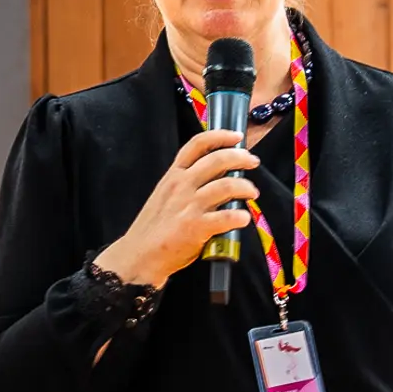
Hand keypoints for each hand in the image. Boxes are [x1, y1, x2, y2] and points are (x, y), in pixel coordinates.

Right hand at [97, 129, 262, 287]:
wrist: (139, 255)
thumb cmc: (154, 228)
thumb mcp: (165, 195)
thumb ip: (188, 183)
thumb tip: (219, 175)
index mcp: (173, 176)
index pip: (197, 145)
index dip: (220, 136)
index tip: (236, 137)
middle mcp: (181, 186)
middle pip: (217, 160)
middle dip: (241, 158)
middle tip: (253, 162)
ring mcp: (188, 205)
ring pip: (226, 186)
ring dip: (245, 187)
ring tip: (252, 193)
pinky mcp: (195, 227)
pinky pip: (226, 217)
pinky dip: (240, 217)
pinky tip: (244, 218)